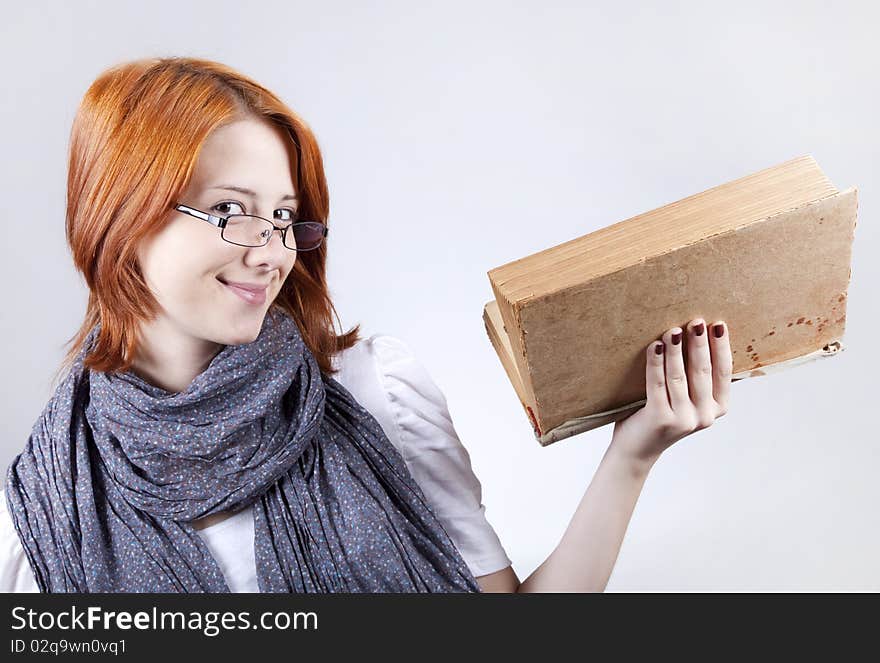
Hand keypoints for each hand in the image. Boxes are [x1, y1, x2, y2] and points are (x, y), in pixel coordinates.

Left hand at [610, 318, 732, 467]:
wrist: (637, 449)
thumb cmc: (661, 415)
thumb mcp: (686, 398)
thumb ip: (695, 377)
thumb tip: (694, 334)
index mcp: (718, 407)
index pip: (724, 371)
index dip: (722, 347)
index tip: (719, 324)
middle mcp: (705, 415)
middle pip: (703, 371)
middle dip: (700, 343)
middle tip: (697, 320)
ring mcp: (684, 419)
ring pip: (680, 375)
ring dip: (676, 349)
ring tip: (673, 330)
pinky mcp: (661, 418)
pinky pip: (658, 383)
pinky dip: (656, 362)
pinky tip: (656, 346)